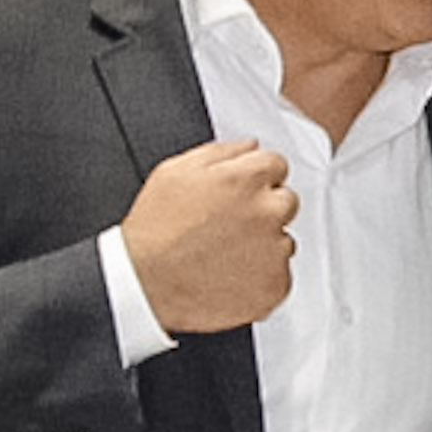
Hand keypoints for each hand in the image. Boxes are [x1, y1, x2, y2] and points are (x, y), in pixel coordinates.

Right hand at [118, 138, 294, 333]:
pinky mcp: (276, 284)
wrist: (146, 286)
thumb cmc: (155, 233)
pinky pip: (280, 275)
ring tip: (224, 254)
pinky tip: (231, 275)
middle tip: (229, 227)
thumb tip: (250, 146)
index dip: (256, 178)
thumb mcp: (174, 173)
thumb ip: (220, 152)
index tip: (242, 193)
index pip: (277, 164)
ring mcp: (274, 250)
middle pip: (286, 201)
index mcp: (244, 179)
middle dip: (264, 209)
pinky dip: (262, 278)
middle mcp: (266, 212)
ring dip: (264, 245)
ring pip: (283, 240)